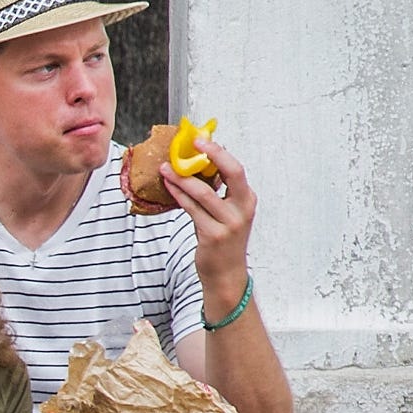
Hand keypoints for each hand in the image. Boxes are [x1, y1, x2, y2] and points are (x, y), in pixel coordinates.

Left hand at [164, 136, 254, 304]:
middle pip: (231, 173)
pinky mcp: (212, 235)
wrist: (226, 273)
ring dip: (182, 178)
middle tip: (191, 144)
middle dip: (212, 155)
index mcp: (247, 200)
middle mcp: (243, 209)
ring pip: (204, 192)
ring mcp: (229, 223)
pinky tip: (168, 186)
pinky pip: (192, 209)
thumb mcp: (227, 213)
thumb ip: (218, 191)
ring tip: (165, 168)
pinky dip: (178, 195)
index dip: (220, 152)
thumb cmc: (223, 239)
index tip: (202, 139)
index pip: (236, 169)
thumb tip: (200, 164)